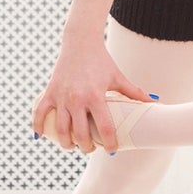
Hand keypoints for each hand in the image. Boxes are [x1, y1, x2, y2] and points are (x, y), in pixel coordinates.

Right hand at [33, 39, 151, 153]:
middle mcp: (77, 98)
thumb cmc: (102, 61)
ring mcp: (61, 96)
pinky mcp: (49, 92)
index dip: (108, 142)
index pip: (103, 127)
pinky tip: (40, 136)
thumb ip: (134, 92)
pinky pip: (40, 113)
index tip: (111, 150)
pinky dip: (38, 126)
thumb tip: (154, 102)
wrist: (80, 43)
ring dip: (66, 143)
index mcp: (96, 96)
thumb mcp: (118, 77)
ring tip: (72, 146)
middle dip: (86, 147)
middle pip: (80, 133)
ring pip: (60, 128)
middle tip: (90, 149)